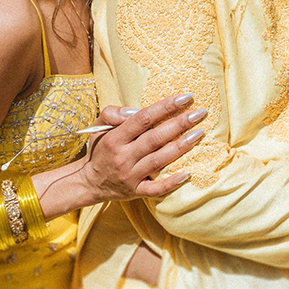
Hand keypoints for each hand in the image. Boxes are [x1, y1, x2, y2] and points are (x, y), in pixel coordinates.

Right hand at [81, 95, 207, 201]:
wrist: (89, 182)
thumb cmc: (101, 148)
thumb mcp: (99, 126)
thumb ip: (113, 113)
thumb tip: (136, 109)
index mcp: (115, 138)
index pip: (143, 118)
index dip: (165, 107)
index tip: (185, 97)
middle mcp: (123, 157)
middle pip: (155, 138)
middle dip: (180, 124)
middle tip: (200, 113)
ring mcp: (130, 176)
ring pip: (159, 160)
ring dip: (181, 146)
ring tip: (199, 133)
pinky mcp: (136, 191)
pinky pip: (156, 189)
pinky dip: (172, 182)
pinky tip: (188, 173)